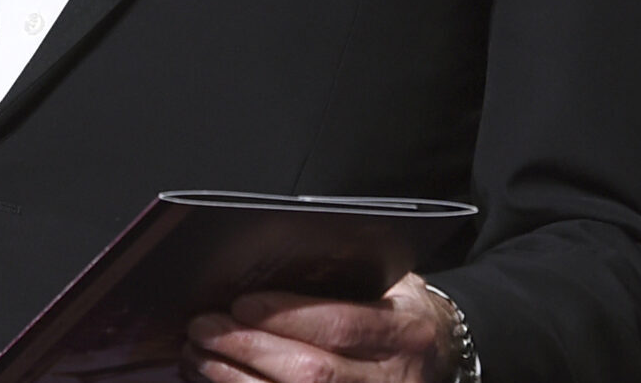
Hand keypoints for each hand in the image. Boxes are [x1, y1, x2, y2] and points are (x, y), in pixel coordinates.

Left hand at [184, 272, 456, 382]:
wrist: (442, 362)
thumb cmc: (402, 316)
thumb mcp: (393, 288)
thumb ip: (347, 281)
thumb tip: (269, 268)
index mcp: (405, 333)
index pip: (342, 326)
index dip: (287, 317)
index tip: (240, 303)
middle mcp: (392, 380)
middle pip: (311, 373)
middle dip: (248, 351)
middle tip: (204, 327)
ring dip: (235, 381)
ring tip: (199, 356)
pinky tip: (218, 381)